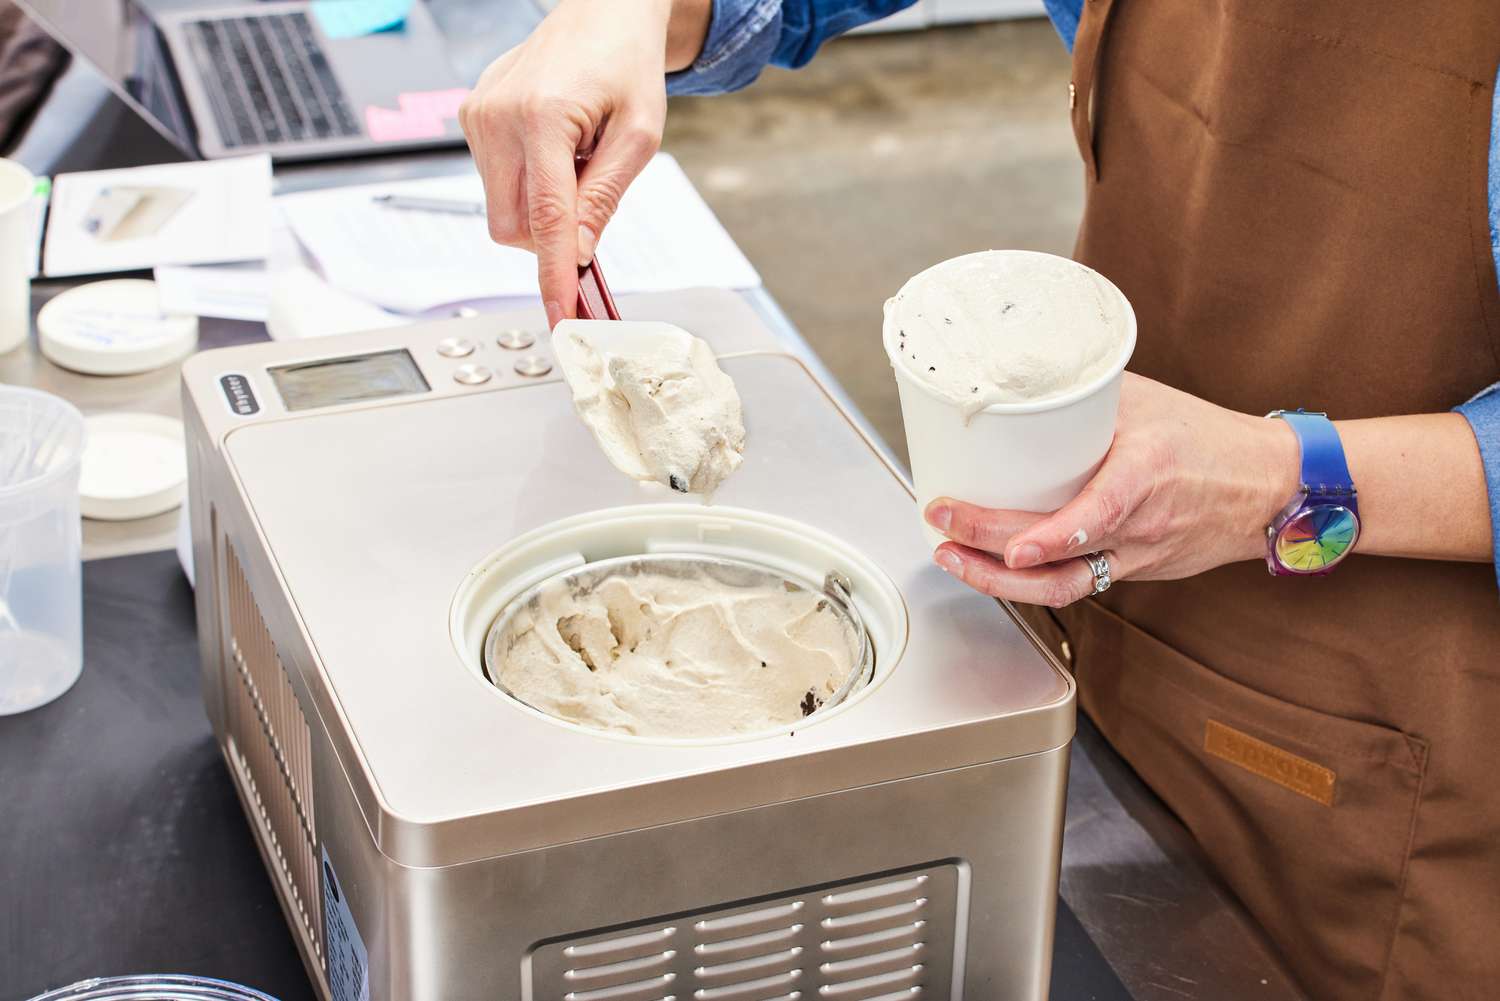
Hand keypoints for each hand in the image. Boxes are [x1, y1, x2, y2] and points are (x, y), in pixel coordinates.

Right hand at [458, 0, 675, 326]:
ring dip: (542, 205)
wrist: (601, 13)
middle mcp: (497, 116)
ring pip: (501, 210)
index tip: (558, 315)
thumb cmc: (626, 65)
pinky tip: (553, 147)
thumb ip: (605, 197)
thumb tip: (576, 253)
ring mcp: (476, 115)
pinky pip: (496, 182)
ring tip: (575, 157)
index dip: (552, 275)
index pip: (543, 219)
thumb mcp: (640, 135)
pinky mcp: (470, 116)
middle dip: (551, 236)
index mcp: (542, 116)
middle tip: (593, 197)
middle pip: (512, 226)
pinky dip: (528, 182)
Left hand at [925, 373, 1299, 605]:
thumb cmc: (1208, 439)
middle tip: (942, 527)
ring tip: (953, 558)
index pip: (1096, 516)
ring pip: (1063, 586)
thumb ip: (1085, 394)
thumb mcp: (1147, 401)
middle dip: (990, 551)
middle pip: (1059, 557)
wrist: (1270, 486)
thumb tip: (1018, 380)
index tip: (1009, 546)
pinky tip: (990, 567)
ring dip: (999, 582)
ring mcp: (1137, 555)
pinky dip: (1029, 581)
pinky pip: (1077, 584)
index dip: (1050, 538)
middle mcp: (1141, 524)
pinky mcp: (1134, 570)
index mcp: (1147, 474)